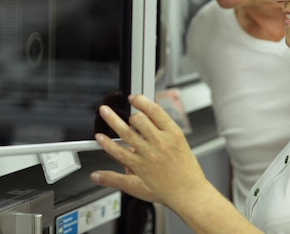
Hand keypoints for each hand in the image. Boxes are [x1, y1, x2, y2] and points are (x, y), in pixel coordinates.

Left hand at [90, 94, 207, 206]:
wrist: (188, 191)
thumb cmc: (187, 170)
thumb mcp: (181, 142)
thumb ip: (164, 129)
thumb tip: (147, 115)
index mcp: (173, 133)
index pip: (155, 110)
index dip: (141, 100)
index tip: (134, 98)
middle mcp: (160, 142)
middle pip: (139, 119)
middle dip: (130, 114)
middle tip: (126, 114)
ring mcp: (148, 154)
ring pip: (127, 132)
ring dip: (112, 120)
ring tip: (104, 111)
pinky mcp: (139, 166)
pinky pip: (120, 153)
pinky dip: (108, 144)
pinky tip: (101, 138)